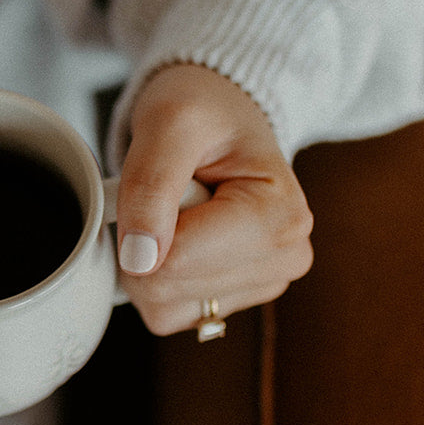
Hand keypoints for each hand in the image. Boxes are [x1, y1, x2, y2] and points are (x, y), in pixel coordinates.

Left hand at [116, 64, 312, 334]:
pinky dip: (155, 277)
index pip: (175, 262)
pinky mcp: (234, 300)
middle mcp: (284, 259)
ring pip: (164, 308)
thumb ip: (150, 184)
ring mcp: (262, 285)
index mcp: (280, 217)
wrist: (221, 113)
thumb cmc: (203, 110)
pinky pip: (167, 314)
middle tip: (168, 193)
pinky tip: (177, 236)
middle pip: (167, 290)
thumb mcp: (169, 122)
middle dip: (143, 245)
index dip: (140, 226)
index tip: (157, 182)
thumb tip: (139, 261)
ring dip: (148, 261)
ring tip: (177, 209)